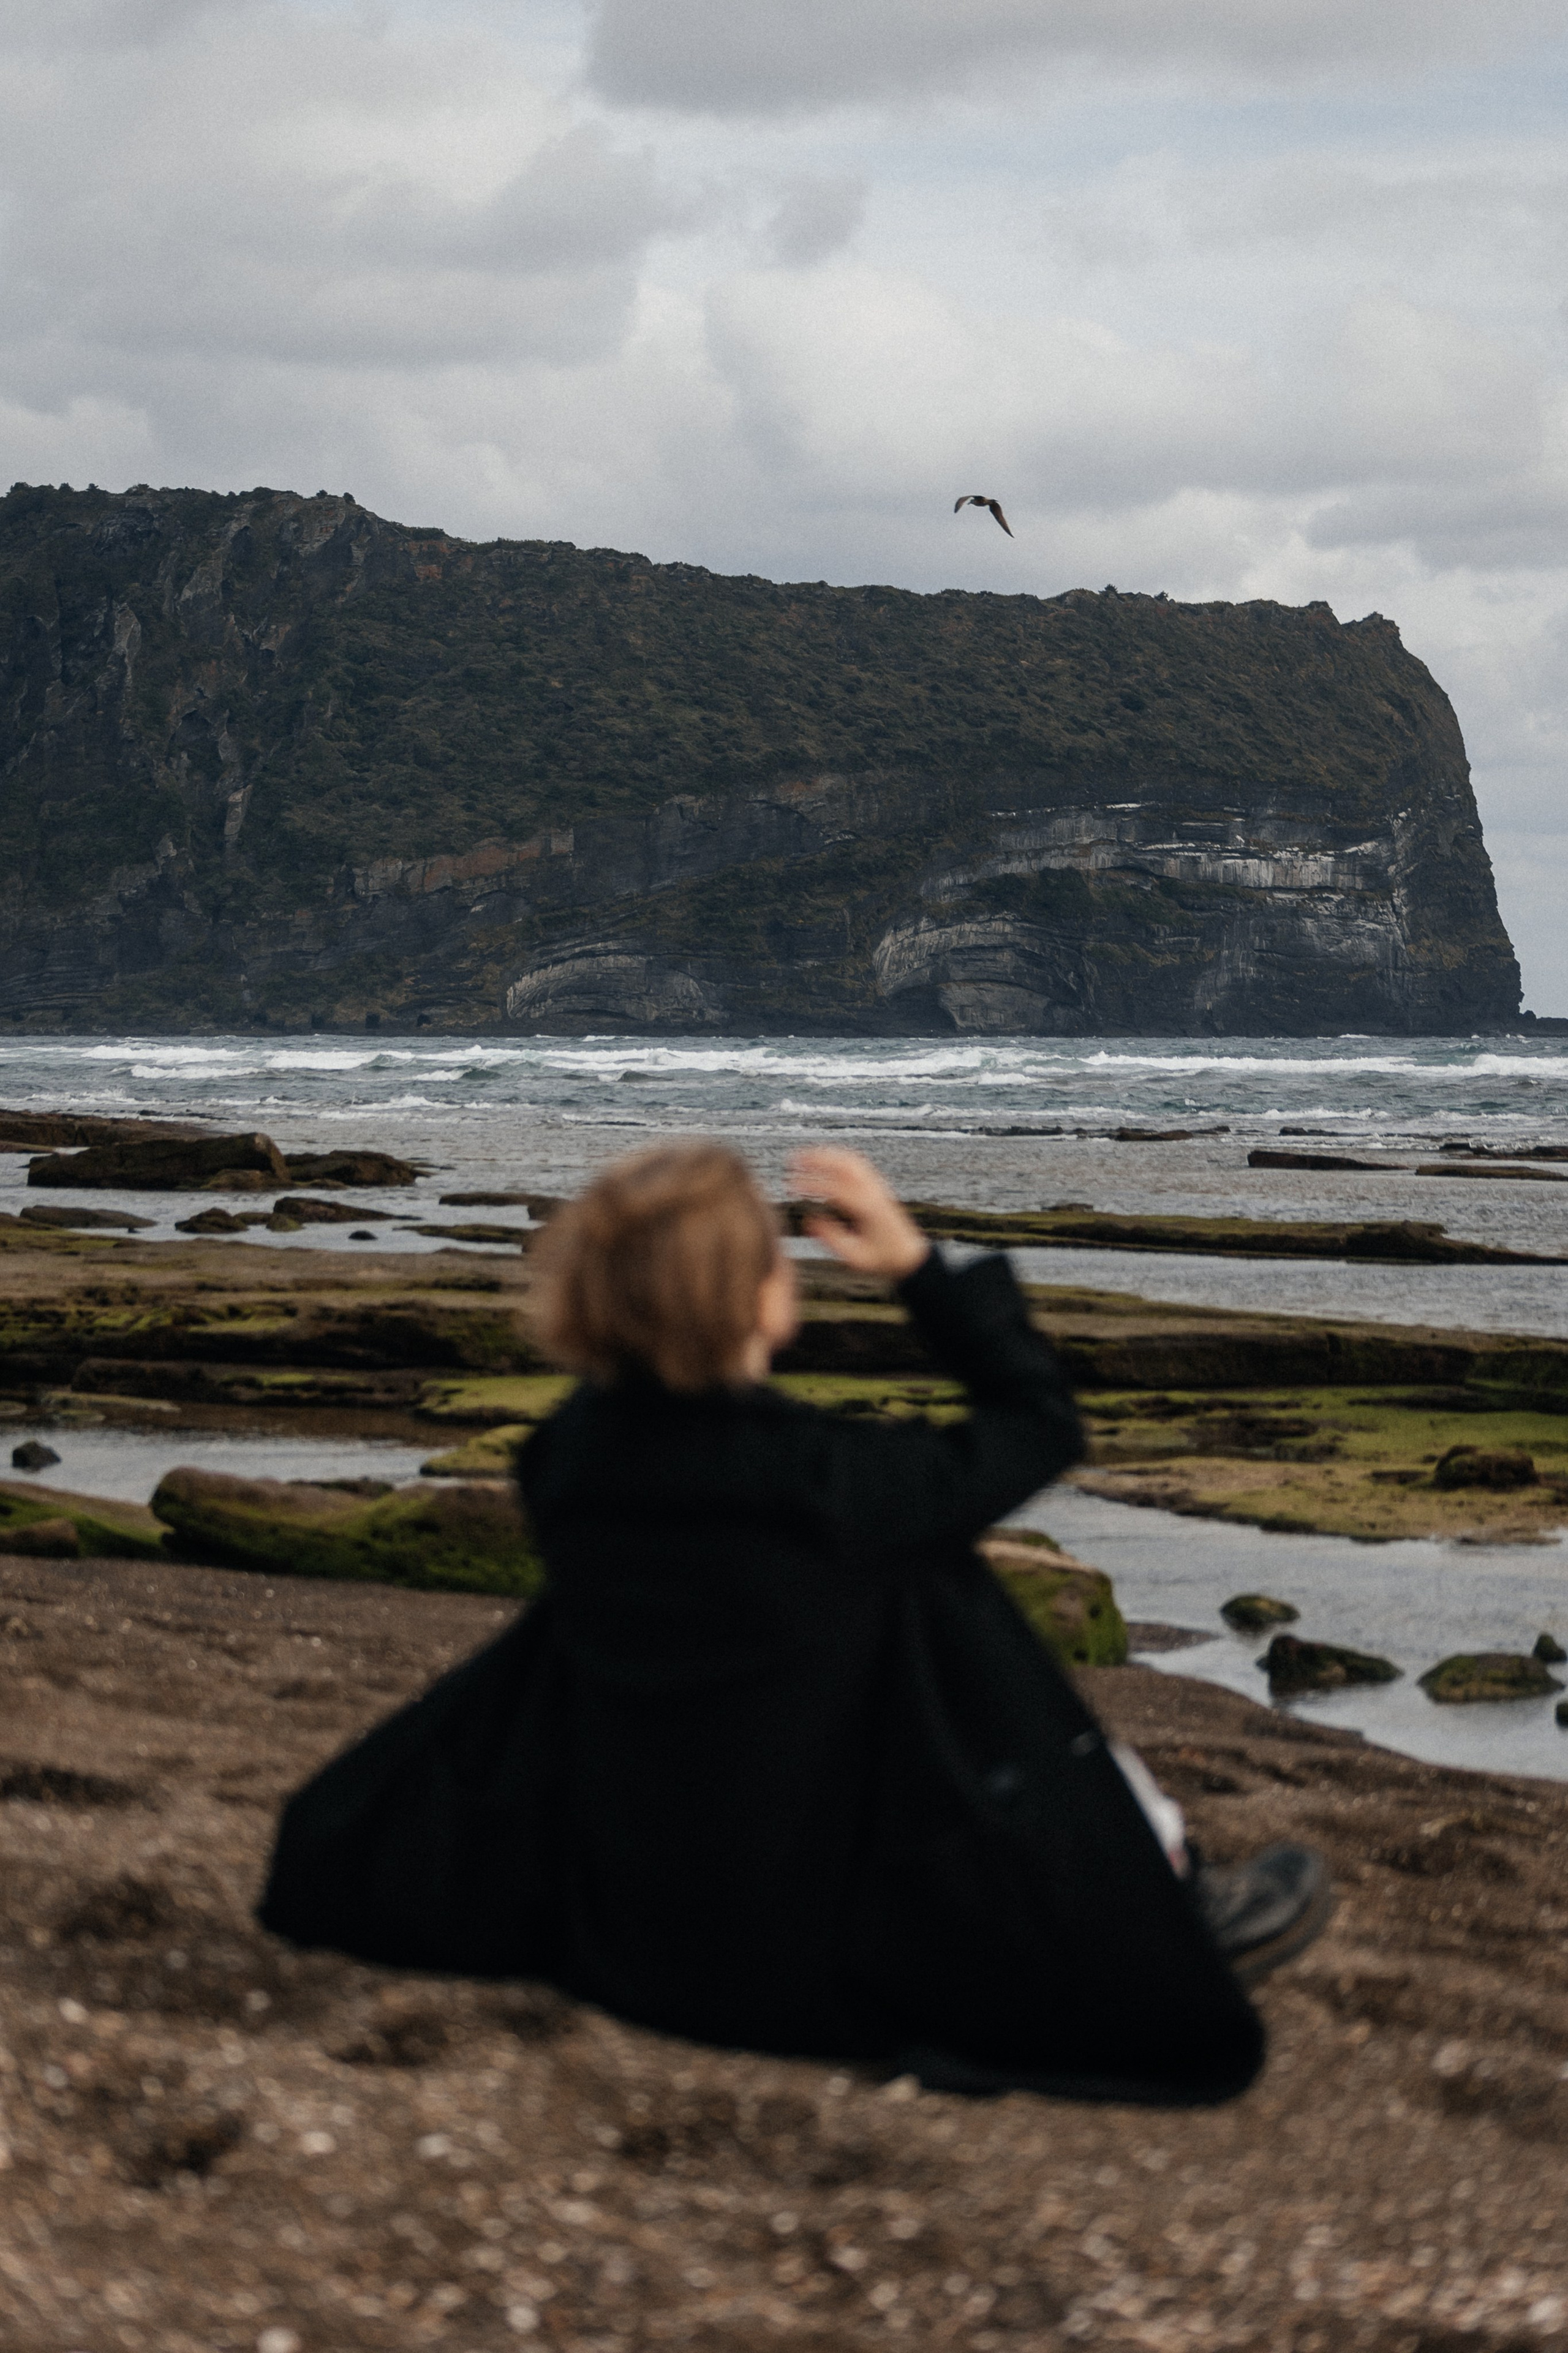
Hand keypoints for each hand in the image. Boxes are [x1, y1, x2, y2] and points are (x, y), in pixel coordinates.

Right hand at [789, 1147, 929, 1280]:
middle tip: (792, 1160)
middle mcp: (874, 1192)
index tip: (790, 1186)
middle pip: (844, 1164)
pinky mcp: (878, 1185)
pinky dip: (838, 1157)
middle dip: (816, 1158)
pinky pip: (857, 1163)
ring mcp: (878, 1186)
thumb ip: (831, 1239)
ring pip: (851, 1159)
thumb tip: (809, 1220)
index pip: (834, 1188)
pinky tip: (824, 1160)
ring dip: (826, 1154)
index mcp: (868, 1209)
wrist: (909, 1254)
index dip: (810, 1184)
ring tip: (803, 1156)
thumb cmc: (883, 1259)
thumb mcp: (854, 1257)